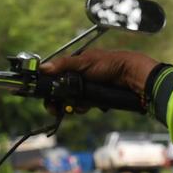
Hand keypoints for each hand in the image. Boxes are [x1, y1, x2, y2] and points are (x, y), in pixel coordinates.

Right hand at [39, 48, 159, 95]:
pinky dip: (82, 107)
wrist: (130, 75)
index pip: (53, 77)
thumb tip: (42, 68)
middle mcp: (77, 76)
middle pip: (59, 92)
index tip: (45, 98)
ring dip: (70, 105)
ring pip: (70, 100)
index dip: (47, 88)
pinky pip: (82, 105)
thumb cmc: (108, 63)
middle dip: (57, 101)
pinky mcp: (93, 97)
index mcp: (73, 65)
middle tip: (55, 110)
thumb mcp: (84, 62)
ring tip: (76, 107)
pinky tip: (85, 107)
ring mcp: (85, 87)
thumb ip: (63, 65)